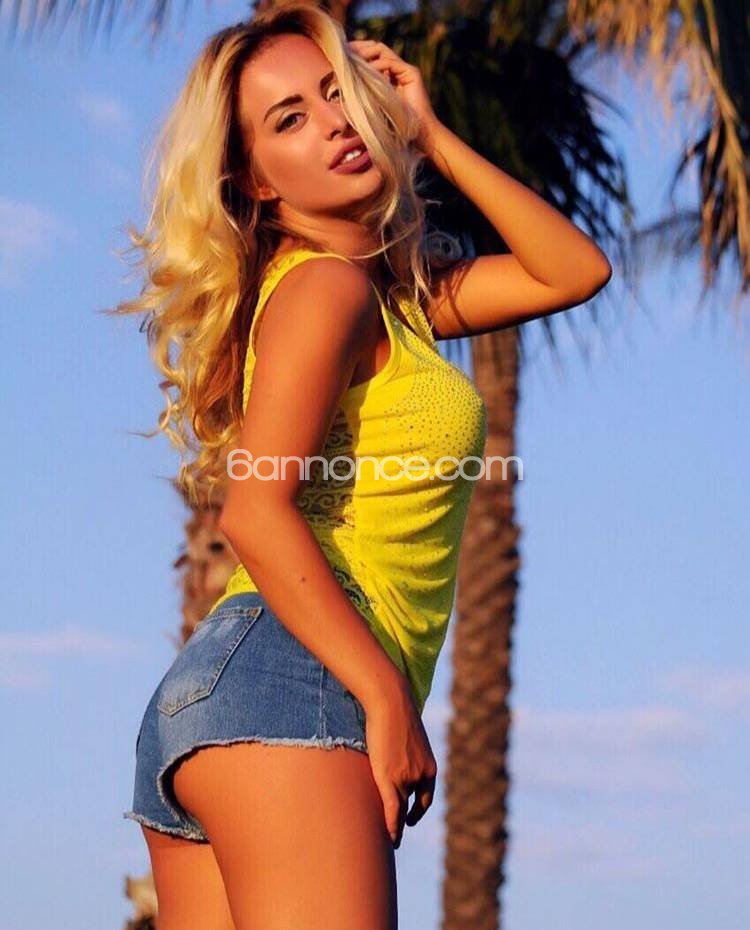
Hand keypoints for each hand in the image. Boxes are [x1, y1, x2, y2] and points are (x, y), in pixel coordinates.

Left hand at [348, 38, 439, 155]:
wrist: (418, 135)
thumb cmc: (395, 128)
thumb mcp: (373, 107)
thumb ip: (362, 95)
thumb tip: (340, 89)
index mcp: (388, 76)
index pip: (371, 57)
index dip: (356, 54)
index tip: (341, 58)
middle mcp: (397, 70)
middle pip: (376, 49)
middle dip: (359, 48)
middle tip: (345, 52)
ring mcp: (405, 70)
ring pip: (383, 51)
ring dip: (366, 52)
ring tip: (353, 59)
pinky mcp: (412, 73)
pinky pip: (391, 62)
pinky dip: (378, 64)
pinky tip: (368, 71)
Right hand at [362, 677, 437, 848]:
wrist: (391, 702)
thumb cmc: (397, 715)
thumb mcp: (408, 738)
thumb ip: (408, 753)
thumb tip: (399, 754)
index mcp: (430, 767)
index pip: (425, 798)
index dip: (417, 811)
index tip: (410, 819)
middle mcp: (421, 775)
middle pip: (413, 806)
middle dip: (407, 822)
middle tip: (398, 836)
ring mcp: (406, 777)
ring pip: (400, 809)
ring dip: (396, 827)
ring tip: (390, 841)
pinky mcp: (390, 777)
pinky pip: (392, 808)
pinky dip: (392, 826)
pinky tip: (390, 838)